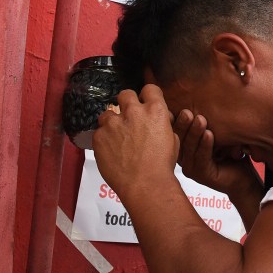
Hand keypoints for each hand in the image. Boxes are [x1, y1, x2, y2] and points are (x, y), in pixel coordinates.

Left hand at [93, 85, 179, 199]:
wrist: (145, 184)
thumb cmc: (162, 165)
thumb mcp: (173, 139)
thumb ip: (162, 124)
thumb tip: (158, 120)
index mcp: (155, 111)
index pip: (150, 89)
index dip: (148, 96)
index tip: (145, 102)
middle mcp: (133, 112)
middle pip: (125, 94)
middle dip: (127, 103)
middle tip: (129, 116)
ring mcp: (114, 123)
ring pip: (108, 113)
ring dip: (112, 122)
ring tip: (117, 138)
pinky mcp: (99, 136)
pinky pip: (99, 132)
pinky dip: (104, 139)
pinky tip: (112, 151)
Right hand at [173, 109, 261, 197]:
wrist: (244, 177)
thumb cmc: (230, 154)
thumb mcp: (218, 135)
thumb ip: (208, 122)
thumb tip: (205, 98)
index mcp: (184, 148)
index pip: (175, 132)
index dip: (176, 120)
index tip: (181, 106)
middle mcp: (184, 159)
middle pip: (179, 140)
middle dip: (183, 124)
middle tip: (188, 111)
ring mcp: (192, 169)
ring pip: (190, 149)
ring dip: (195, 133)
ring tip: (200, 119)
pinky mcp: (203, 175)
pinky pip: (202, 158)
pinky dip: (206, 145)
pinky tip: (209, 134)